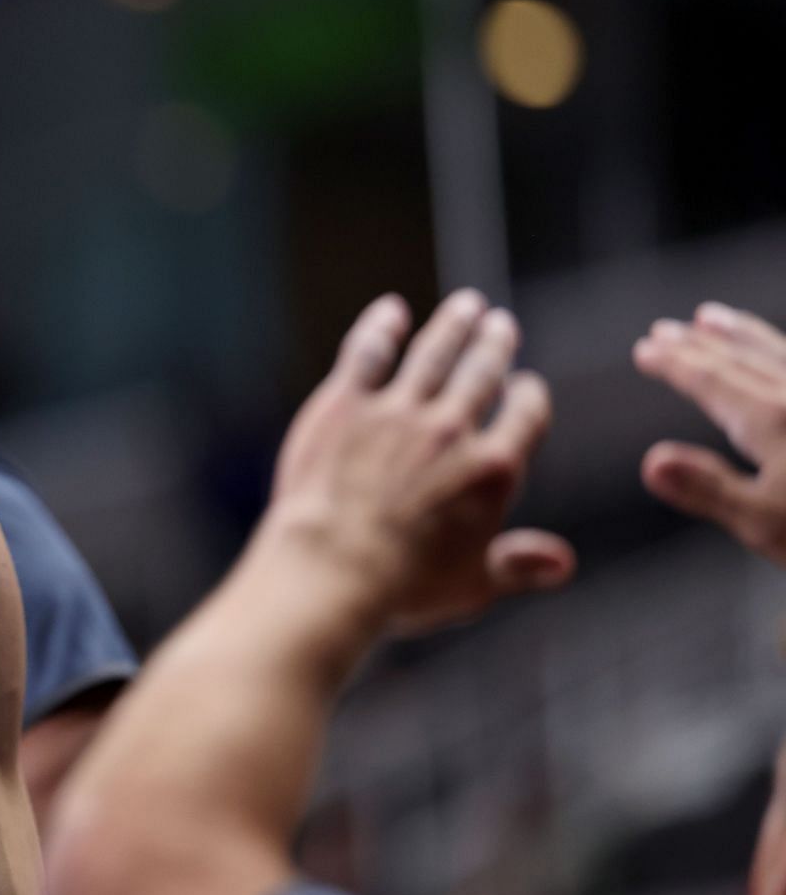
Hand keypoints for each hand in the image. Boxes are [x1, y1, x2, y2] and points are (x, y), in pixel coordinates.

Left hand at [260, 289, 574, 633]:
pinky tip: (391, 311)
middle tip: (500, 324)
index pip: (526, 414)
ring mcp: (397, 411)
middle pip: (483, 371)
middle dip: (495, 344)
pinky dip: (382, 326)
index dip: (529, 396)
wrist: (331, 570)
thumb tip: (563, 564)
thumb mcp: (473, 586)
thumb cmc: (401, 589)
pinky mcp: (344, 403)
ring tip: (466, 306)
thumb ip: (519, 567)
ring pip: (434, 352)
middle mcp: (451, 430)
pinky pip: (369, 351)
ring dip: (453, 324)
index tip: (526, 385)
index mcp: (493, 470)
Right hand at [633, 302, 785, 566]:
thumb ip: (709, 489)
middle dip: (700, 344)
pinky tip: (781, 356)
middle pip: (741, 360)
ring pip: (780, 354)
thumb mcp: (768, 525)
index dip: (675, 364)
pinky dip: (783, 354)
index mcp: (773, 423)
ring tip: (714, 318)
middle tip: (666, 329)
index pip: (711, 381)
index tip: (645, 348)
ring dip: (743, 335)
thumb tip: (650, 460)